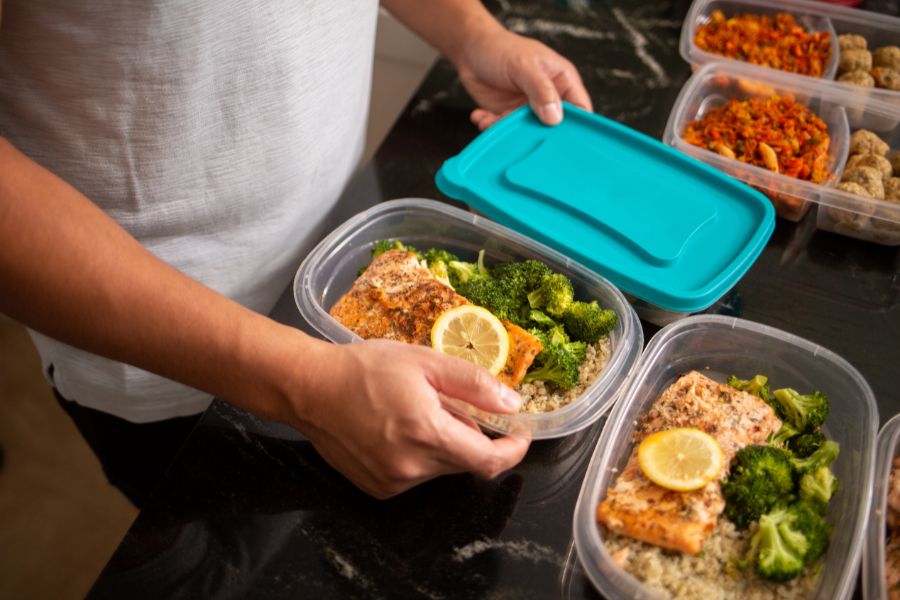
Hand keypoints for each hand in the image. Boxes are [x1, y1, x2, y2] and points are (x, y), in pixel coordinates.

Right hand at [293, 339, 529, 498]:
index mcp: (427, 434)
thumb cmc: (365, 369)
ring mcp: (393, 482)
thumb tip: (512, 405)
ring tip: (416, 412)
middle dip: (470, 436)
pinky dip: (420, 455)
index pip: (489, 462)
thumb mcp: (425, 362)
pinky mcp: (378, 488)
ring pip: (441, 468)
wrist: (310, 389)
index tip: (520, 433)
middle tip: (450, 403)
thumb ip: (473, 385)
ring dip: (444, 444)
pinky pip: (417, 475)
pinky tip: (398, 429)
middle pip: (465, 462)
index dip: (513, 451)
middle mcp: (412, 467)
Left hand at [454, 25, 592, 130]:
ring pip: (527, 133)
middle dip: (538, 134)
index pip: (580, 108)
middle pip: (554, 127)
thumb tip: (555, 117)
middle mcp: (548, 98)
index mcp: (562, 81)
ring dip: (508, 131)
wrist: (471, 50)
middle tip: (521, 134)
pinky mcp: (508, 116)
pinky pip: (505, 131)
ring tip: (492, 120)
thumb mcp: (524, 66)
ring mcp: (528, 109)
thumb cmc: (501, 49)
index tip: (562, 138)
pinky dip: (492, 128)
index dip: (576, 126)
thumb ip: (541, 90)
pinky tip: (481, 117)